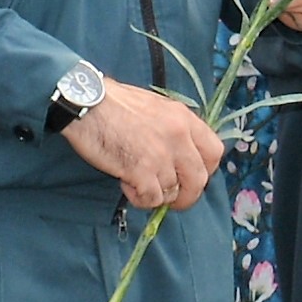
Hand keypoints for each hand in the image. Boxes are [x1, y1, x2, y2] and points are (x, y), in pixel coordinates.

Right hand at [62, 79, 223, 209]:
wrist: (87, 103)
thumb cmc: (115, 103)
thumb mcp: (157, 107)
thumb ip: (175, 129)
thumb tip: (182, 155)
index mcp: (185, 119)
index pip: (215, 152)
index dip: (206, 169)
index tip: (192, 177)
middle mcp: (179, 138)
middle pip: (199, 179)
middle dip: (187, 195)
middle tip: (172, 198)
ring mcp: (161, 156)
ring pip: (173, 192)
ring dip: (157, 195)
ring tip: (137, 183)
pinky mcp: (141, 171)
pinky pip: (152, 198)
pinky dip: (141, 199)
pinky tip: (127, 185)